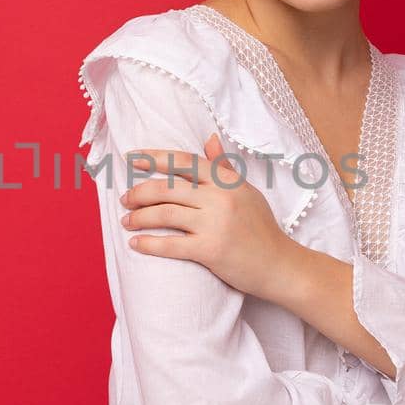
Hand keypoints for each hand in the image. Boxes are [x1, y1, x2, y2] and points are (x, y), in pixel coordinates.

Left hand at [119, 132, 289, 299]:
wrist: (279, 264)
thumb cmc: (261, 227)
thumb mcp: (246, 191)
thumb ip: (224, 167)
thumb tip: (209, 139)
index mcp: (226, 180)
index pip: (183, 161)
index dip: (154, 158)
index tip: (131, 158)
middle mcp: (220, 198)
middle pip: (167, 187)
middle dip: (139, 192)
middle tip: (125, 200)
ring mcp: (215, 224)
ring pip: (164, 213)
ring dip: (139, 217)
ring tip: (126, 221)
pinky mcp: (210, 250)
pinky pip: (171, 245)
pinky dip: (149, 243)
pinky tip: (135, 243)